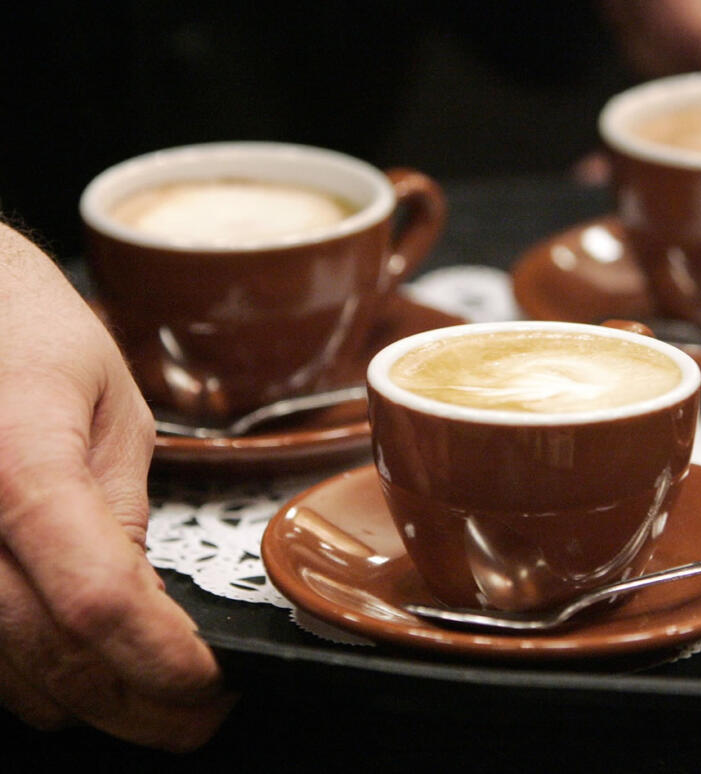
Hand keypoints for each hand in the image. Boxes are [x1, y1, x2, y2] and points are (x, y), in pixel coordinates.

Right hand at [0, 224, 233, 749]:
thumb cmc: (27, 338)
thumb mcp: (113, 412)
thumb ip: (123, 512)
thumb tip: (147, 608)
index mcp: (22, 461)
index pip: (99, 601)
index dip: (161, 663)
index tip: (210, 685)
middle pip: (48, 654)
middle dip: (135, 703)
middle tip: (195, 715)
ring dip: (81, 700)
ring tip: (148, 698)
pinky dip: (22, 678)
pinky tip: (70, 671)